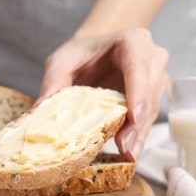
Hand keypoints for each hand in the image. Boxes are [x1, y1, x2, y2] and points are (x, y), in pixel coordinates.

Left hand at [39, 28, 168, 160]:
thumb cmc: (79, 55)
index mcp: (132, 41)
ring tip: (128, 154)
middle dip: (137, 122)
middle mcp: (151, 58)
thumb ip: (53, 82)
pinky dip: (137, 135)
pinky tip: (129, 151)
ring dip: (139, 134)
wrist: (93, 54)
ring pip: (151, 109)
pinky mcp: (151, 97)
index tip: (133, 117)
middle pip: (149, 92)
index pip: (139, 65)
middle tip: (124, 147)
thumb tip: (40, 109)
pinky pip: (147, 118)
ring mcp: (155, 78)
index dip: (138, 91)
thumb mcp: (61, 62)